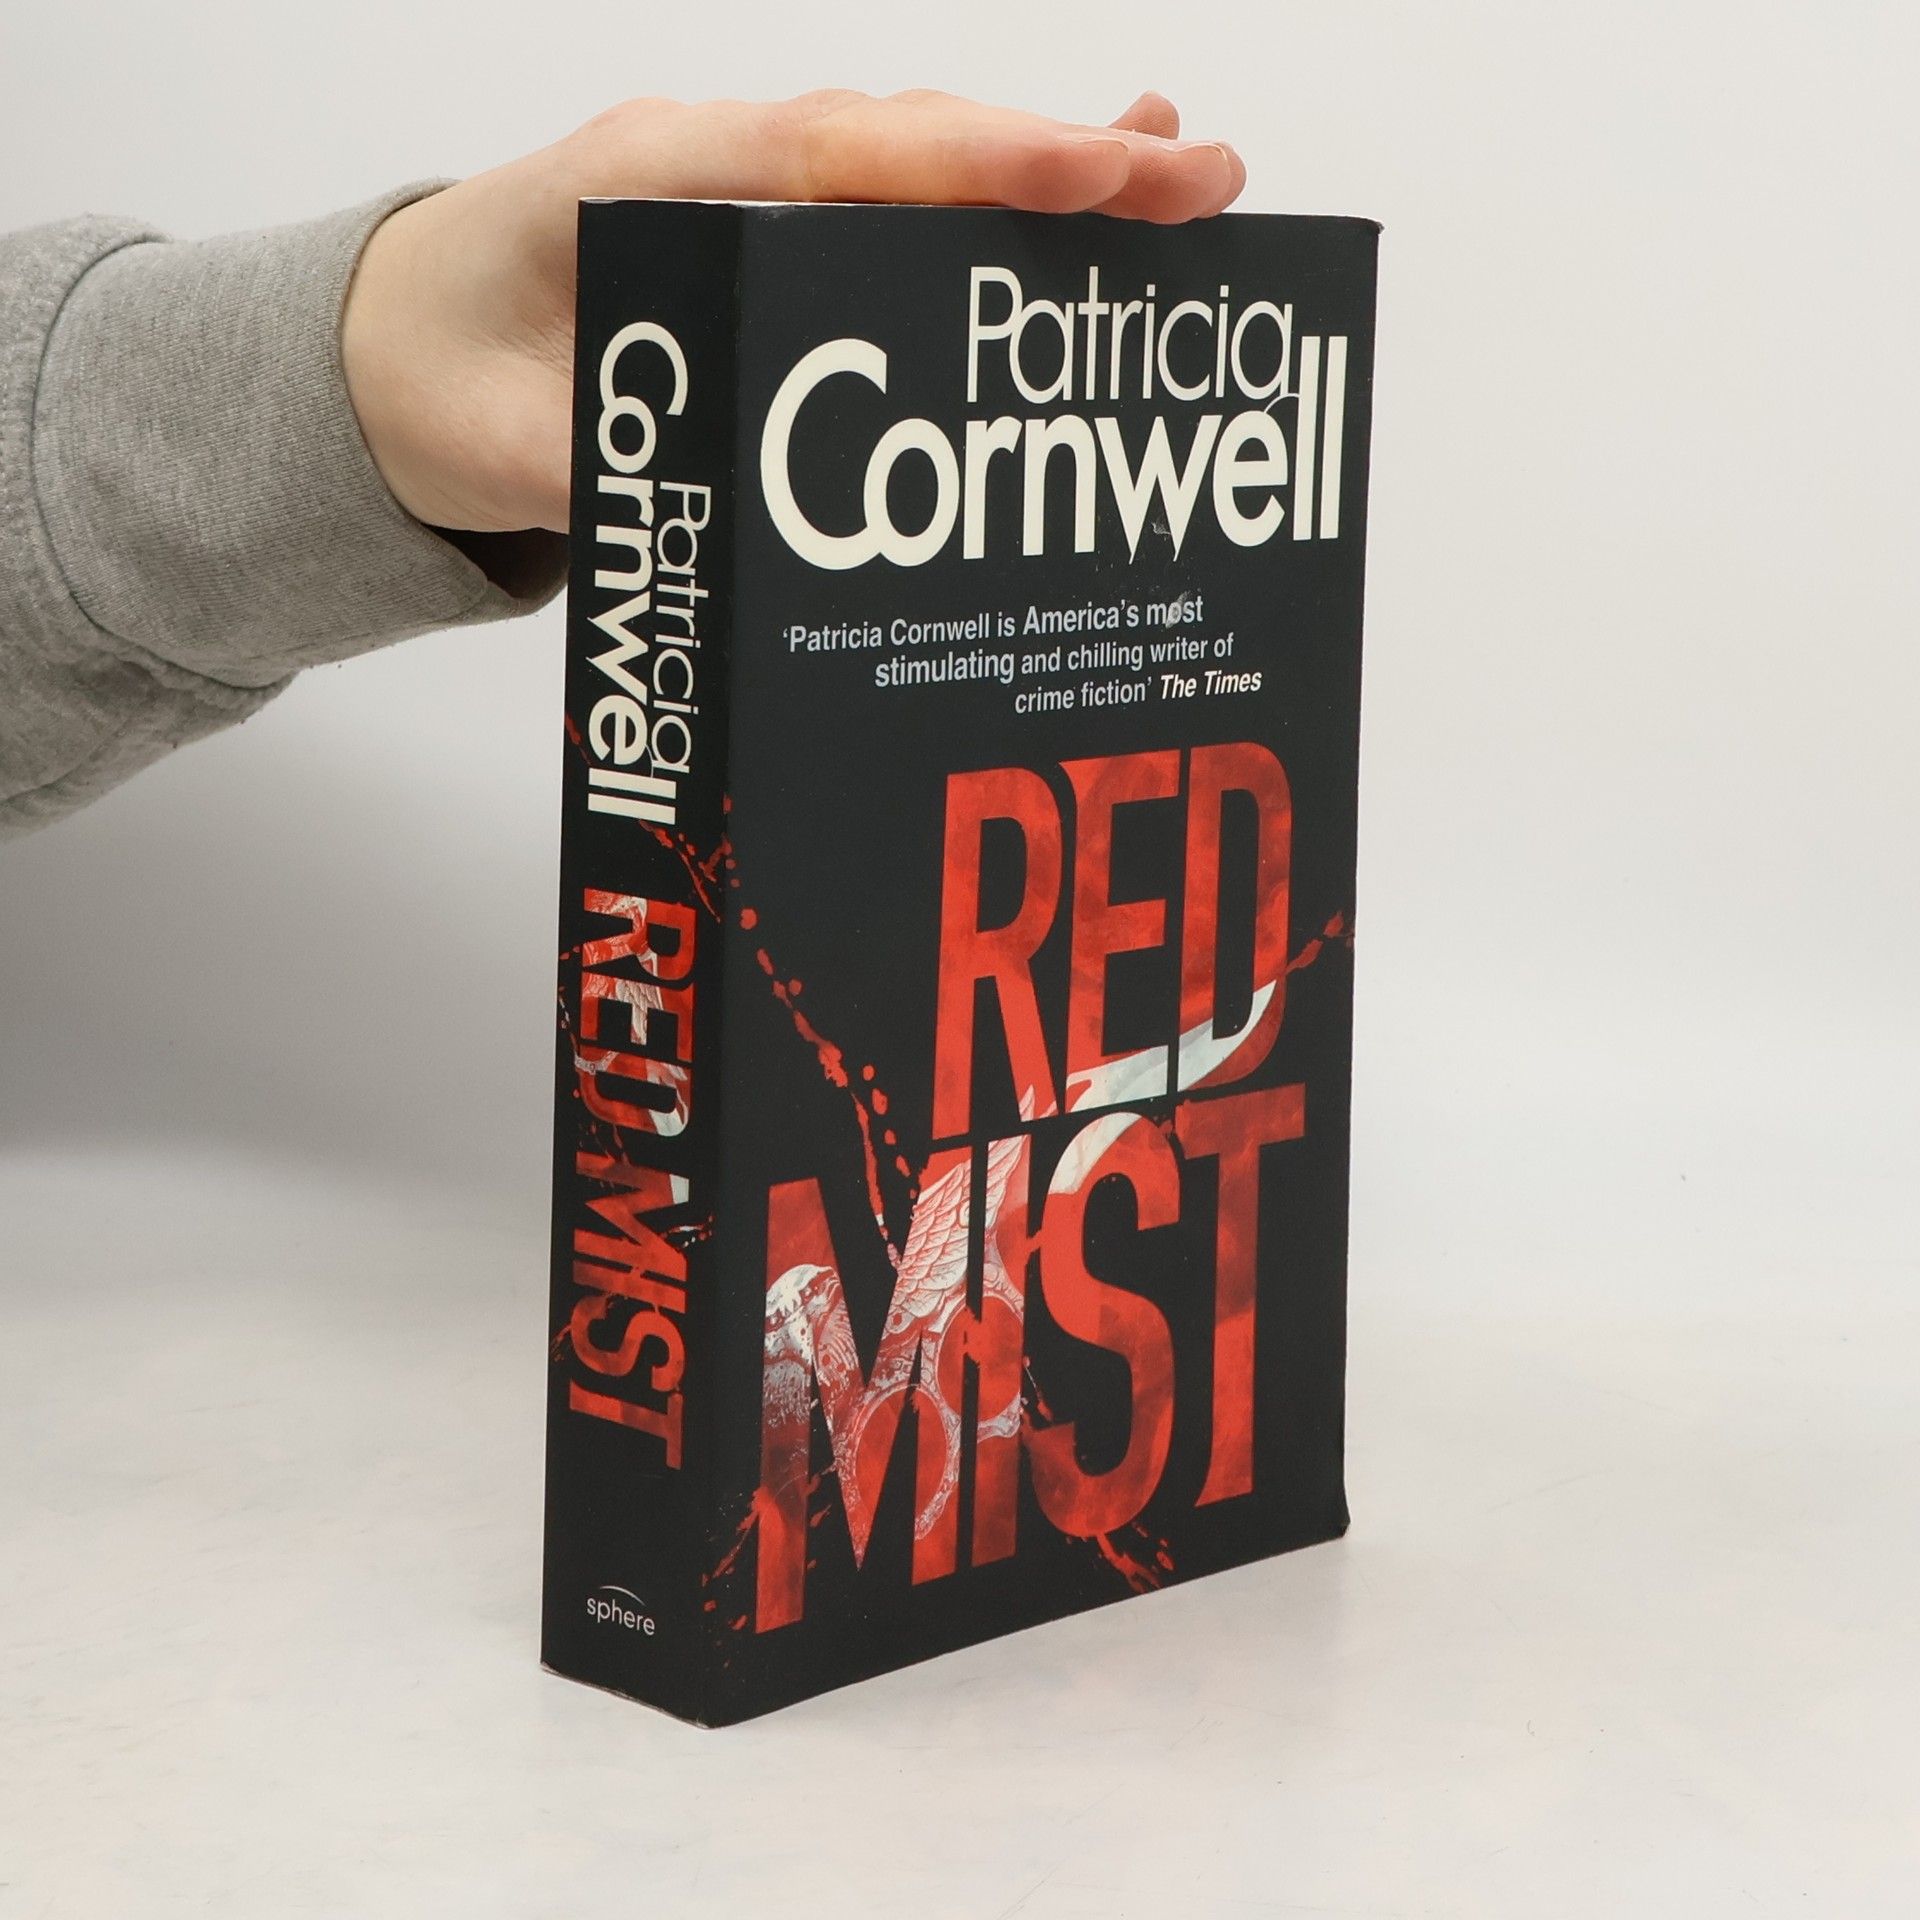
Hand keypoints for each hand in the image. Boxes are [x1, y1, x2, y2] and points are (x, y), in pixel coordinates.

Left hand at [340, 90, 1245, 535]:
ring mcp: (748, 197)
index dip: (964, 164)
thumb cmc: (438, 373)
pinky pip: (893, 212)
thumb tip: (718, 510)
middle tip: (1193, 180)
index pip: (829, 156)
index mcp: (644, 184)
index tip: (1087, 169)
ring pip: (918, 167)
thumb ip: (600, 470)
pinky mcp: (771, 244)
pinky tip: (1083, 201)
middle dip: (1055, 162)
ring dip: (1048, 175)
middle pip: (906, 146)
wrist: (392, 351)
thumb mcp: (495, 445)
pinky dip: (991, 209)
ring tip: (1181, 178)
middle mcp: (712, 169)